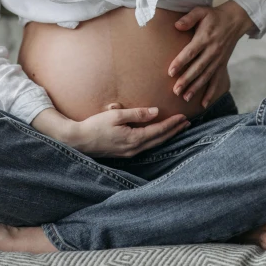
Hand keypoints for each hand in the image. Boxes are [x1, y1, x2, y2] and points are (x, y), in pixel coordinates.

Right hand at [71, 103, 191, 157]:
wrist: (78, 141)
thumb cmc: (95, 126)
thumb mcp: (116, 115)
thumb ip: (137, 113)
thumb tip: (155, 111)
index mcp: (134, 139)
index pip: (158, 130)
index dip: (172, 124)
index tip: (183, 117)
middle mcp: (134, 149)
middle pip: (159, 139)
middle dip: (174, 131)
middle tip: (187, 123)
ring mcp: (129, 153)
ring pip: (154, 144)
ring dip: (166, 136)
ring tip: (177, 128)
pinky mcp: (124, 153)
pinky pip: (145, 146)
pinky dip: (156, 139)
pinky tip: (158, 135)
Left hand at [168, 2, 254, 108]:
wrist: (235, 20)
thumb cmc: (214, 16)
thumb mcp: (201, 11)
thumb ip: (189, 18)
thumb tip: (177, 25)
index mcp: (205, 38)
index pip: (191, 52)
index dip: (180, 62)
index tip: (170, 72)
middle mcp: (212, 51)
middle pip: (197, 68)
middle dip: (186, 80)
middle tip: (175, 91)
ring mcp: (218, 59)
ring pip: (206, 76)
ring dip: (196, 88)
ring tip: (185, 97)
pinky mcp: (222, 64)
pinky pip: (217, 80)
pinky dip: (211, 93)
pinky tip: (204, 103)